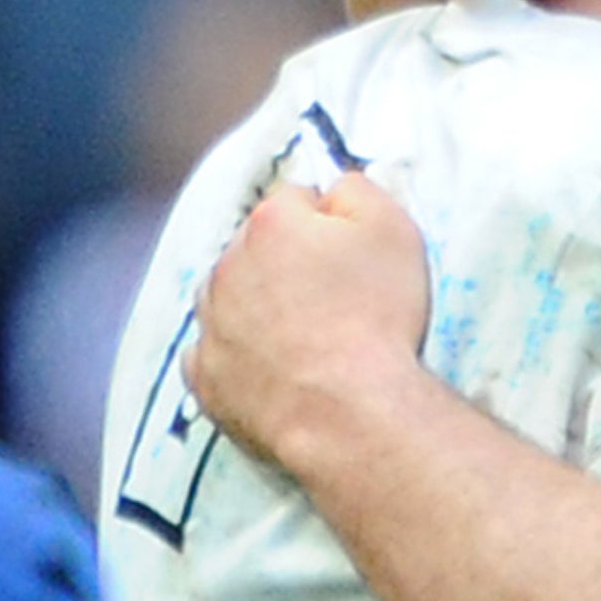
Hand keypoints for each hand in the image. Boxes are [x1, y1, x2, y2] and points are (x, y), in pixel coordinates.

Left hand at [188, 174, 431, 470]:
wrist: (353, 412)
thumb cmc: (379, 318)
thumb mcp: (395, 229)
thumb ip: (358, 190)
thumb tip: (334, 188)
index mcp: (270, 224)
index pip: (296, 202)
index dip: (331, 226)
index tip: (353, 257)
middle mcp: (226, 267)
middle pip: (256, 249)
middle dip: (287, 264)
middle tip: (336, 301)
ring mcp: (210, 326)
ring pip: (229, 298)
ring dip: (257, 307)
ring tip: (307, 338)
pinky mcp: (206, 379)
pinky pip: (212, 354)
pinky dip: (237, 355)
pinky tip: (274, 368)